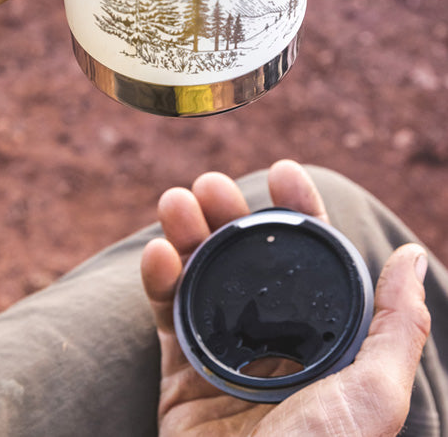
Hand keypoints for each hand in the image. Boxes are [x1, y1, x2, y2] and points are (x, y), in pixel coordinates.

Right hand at [141, 160, 429, 435]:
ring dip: (186, 234)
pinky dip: (157, 281)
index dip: (298, 211)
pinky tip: (156, 254)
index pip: (311, 260)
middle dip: (229, 214)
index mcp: (322, 343)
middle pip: (248, 259)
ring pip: (202, 278)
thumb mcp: (373, 397)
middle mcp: (276, 344)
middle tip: (208, 185)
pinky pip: (166, 319)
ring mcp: (226, 359)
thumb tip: (411, 257)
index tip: (282, 170)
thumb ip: (394, 326)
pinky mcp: (182, 379)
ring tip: (174, 202)